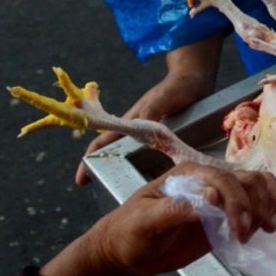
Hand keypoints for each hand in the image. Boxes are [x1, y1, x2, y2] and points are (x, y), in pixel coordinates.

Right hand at [77, 36, 223, 185]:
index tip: (81, 180)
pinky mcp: (170, 141)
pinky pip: (159, 159)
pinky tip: (163, 184)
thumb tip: (139, 131)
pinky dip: (157, 170)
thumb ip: (149, 114)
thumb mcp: (160, 101)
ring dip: (134, 174)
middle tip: (109, 194)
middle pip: (118, 156)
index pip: (103, 143)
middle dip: (109, 174)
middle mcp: (138, 132)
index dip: (89, 160)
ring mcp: (154, 137)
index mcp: (129, 123)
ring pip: (137, 160)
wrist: (194, 80)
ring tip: (134, 195)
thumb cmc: (174, 88)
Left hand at [85, 163, 275, 275]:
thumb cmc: (128, 234)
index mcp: (191, 174)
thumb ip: (176, 208)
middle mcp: (211, 180)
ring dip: (273, 205)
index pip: (226, 180)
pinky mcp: (229, 215)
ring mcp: (223, 197)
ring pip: (260, 188)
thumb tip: (212, 196)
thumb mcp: (144, 222)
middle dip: (259, 206)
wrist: (123, 252)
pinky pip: (260, 204)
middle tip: (255, 233)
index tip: (239, 231)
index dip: (238, 203)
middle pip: (250, 181)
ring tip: (270, 228)